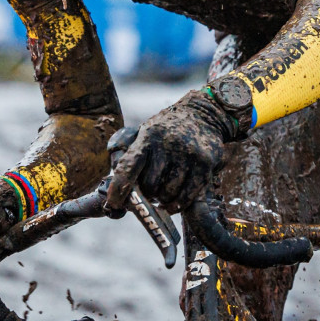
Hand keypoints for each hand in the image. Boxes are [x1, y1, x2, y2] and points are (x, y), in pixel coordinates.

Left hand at [105, 89, 235, 213]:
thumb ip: (130, 156)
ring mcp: (189, 155)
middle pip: (150, 186)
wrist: (203, 115)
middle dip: (147, 194)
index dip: (119, 188)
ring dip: (162, 200)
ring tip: (162, 192)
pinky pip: (187, 197)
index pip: (129, 166)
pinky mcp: (205, 165)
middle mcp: (168, 144)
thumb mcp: (145, 133)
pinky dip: (177, 205)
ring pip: (169, 194)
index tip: (114, 204)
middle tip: (149, 192)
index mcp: (148, 136)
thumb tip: (115, 188)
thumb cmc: (167, 130)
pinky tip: (172, 202)